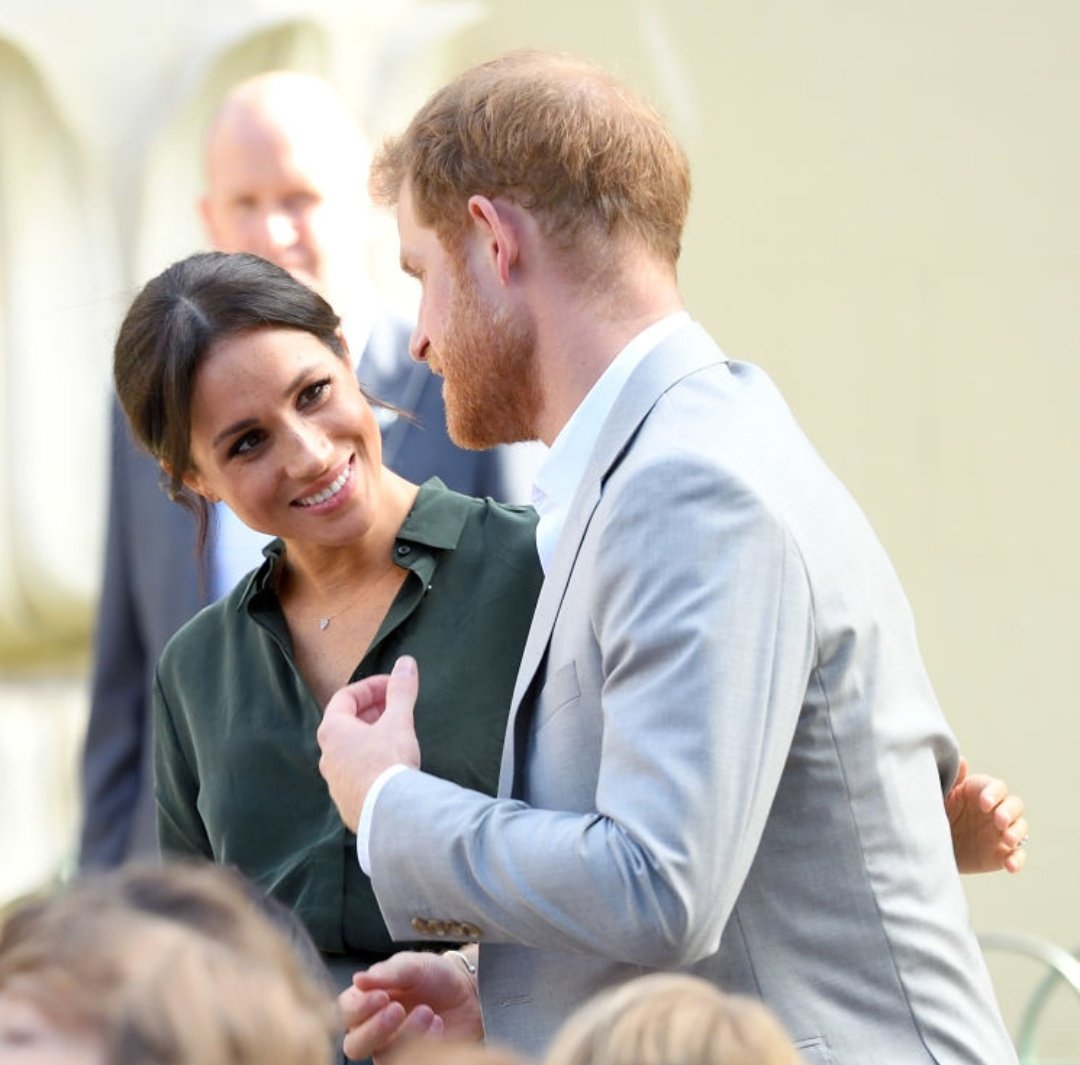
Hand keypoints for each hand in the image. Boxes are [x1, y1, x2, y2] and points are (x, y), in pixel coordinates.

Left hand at [317, 656, 421, 829]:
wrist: (389, 814)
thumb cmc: (387, 763)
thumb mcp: (398, 721)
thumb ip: (401, 691)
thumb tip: (406, 663)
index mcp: (333, 731)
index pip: (345, 697)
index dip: (370, 687)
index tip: (392, 686)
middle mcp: (327, 755)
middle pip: (345, 723)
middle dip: (373, 710)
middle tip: (396, 706)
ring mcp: (334, 781)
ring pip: (350, 749)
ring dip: (371, 736)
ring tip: (397, 733)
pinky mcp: (346, 801)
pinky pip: (356, 772)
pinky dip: (371, 760)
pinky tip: (391, 764)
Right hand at [338, 951, 482, 1061]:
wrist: (468, 990)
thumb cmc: (434, 974)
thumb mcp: (413, 965)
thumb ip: (387, 972)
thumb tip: (358, 979)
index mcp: (366, 1000)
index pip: (345, 1012)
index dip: (358, 1008)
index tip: (381, 996)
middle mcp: (374, 1028)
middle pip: (354, 1045)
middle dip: (374, 1030)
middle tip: (398, 1009)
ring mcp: (393, 1048)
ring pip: (382, 1058)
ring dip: (404, 1036)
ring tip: (427, 1012)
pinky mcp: (413, 1060)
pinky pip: (408, 1063)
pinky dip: (424, 1044)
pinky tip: (437, 1024)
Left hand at [946, 757, 1028, 873]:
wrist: (927, 844)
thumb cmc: (935, 813)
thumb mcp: (941, 797)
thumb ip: (953, 781)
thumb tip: (962, 760)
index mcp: (979, 792)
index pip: (997, 786)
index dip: (994, 793)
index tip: (983, 804)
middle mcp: (994, 810)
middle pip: (1014, 805)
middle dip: (1009, 812)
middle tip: (998, 822)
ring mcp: (1000, 832)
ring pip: (1020, 828)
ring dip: (1018, 833)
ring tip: (1007, 840)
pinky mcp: (1001, 853)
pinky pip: (1017, 855)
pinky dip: (1018, 859)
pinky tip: (1010, 865)